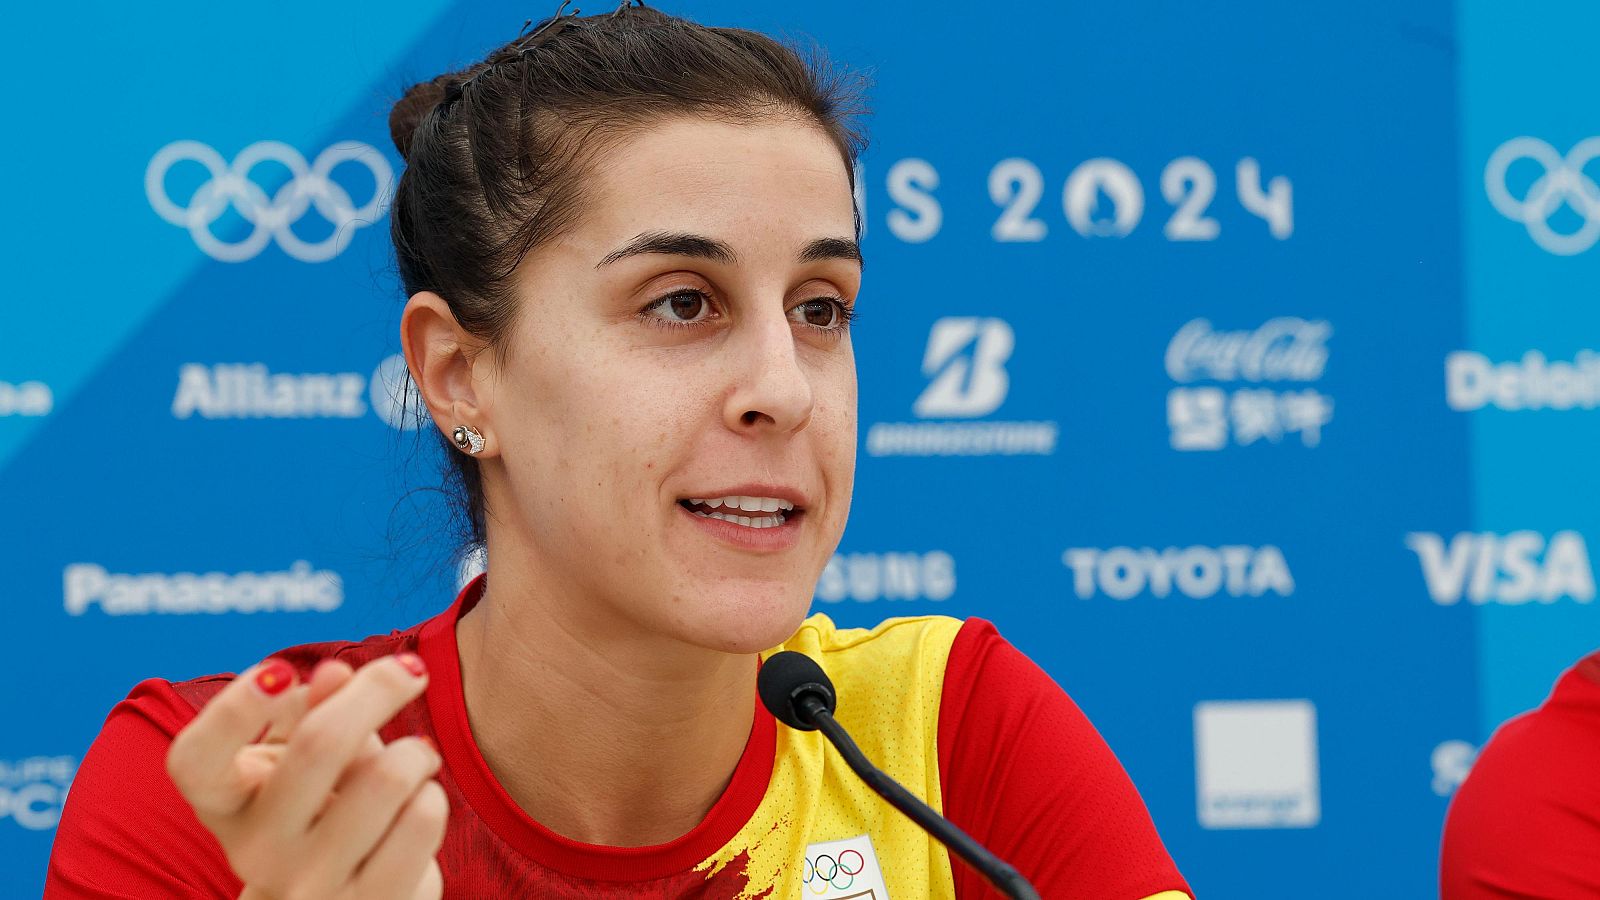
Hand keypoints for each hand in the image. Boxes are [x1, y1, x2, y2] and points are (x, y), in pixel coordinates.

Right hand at [166, 654, 446, 899]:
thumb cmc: (321, 811)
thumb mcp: (306, 759)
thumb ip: (315, 711)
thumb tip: (335, 673)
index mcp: (225, 805)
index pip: (195, 759)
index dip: (232, 709)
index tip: (280, 670)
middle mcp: (257, 851)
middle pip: (320, 742)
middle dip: (379, 688)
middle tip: (411, 671)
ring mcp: (312, 887)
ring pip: (388, 778)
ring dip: (417, 752)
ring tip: (415, 760)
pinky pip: (422, 818)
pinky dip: (432, 794)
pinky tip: (419, 805)